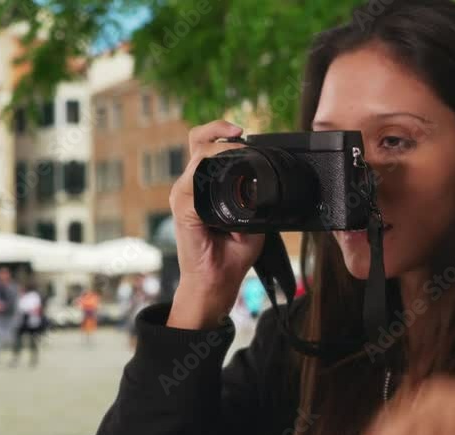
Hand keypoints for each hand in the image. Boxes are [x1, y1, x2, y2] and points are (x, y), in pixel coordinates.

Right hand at [167, 120, 264, 329]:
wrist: (218, 283)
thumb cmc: (233, 255)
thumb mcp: (253, 219)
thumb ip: (256, 198)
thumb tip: (271, 181)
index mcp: (203, 187)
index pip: (206, 147)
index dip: (222, 133)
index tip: (244, 132)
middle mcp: (190, 188)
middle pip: (197, 142)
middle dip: (218, 130)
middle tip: (241, 134)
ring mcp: (183, 198)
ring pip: (196, 158)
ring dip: (216, 149)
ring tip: (237, 149)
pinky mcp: (183, 211)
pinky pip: (192, 184)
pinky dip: (207, 173)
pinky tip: (222, 175)